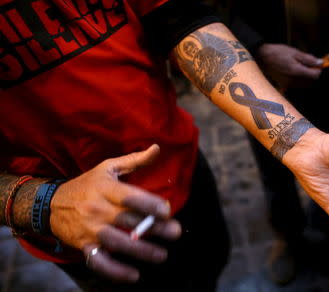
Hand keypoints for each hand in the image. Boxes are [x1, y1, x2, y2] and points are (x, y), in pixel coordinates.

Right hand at [50, 145, 181, 281]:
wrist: (51, 204)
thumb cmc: (87, 184)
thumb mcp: (108, 167)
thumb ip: (135, 160)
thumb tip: (157, 148)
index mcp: (105, 188)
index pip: (129, 196)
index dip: (149, 203)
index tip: (167, 210)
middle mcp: (98, 209)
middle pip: (128, 220)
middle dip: (153, 228)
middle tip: (175, 232)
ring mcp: (90, 229)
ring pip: (117, 242)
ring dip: (141, 251)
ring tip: (162, 255)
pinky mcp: (84, 246)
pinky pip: (100, 261)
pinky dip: (116, 271)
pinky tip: (134, 275)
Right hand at [256, 43, 322, 88]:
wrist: (263, 57)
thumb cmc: (278, 52)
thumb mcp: (295, 52)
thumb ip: (309, 59)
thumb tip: (320, 63)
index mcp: (296, 71)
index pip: (315, 76)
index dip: (319, 70)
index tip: (318, 64)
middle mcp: (292, 81)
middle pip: (311, 82)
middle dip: (313, 74)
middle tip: (311, 64)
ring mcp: (288, 84)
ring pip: (304, 84)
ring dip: (307, 77)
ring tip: (302, 66)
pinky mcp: (284, 85)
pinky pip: (297, 85)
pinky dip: (300, 79)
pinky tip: (296, 71)